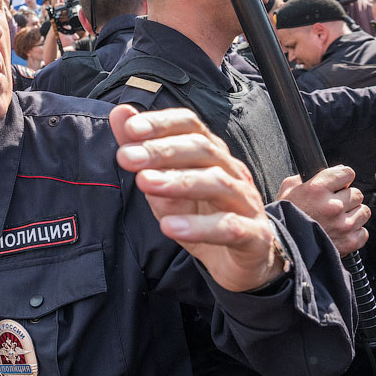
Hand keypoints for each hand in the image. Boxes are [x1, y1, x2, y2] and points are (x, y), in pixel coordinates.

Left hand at [110, 105, 284, 292]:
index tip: (131, 128)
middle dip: (162, 151)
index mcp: (212, 155)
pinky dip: (199, 226)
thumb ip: (142, 151)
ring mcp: (246, 202)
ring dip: (178, 181)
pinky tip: (170, 227)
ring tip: (144, 183)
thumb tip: (121, 114)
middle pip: (202, 149)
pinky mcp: (254, 235)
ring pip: (217, 183)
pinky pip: (230, 227)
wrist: (240, 262)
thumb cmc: (200, 215)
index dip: (162, 123)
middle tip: (126, 157)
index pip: (191, 126)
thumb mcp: (163, 184)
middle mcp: (232, 172)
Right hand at [277, 166, 368, 255]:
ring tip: (338, 219)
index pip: (347, 173)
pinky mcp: (349, 241)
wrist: (283, 248)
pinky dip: (354, 232)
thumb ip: (306, 177)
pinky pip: (363, 231)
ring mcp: (343, 225)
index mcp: (317, 189)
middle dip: (347, 197)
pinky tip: (341, 232)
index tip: (339, 184)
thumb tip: (331, 170)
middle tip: (334, 204)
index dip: (342, 178)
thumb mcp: (288, 189)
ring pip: (363, 211)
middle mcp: (333, 205)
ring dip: (353, 214)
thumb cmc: (284, 218)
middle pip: (357, 193)